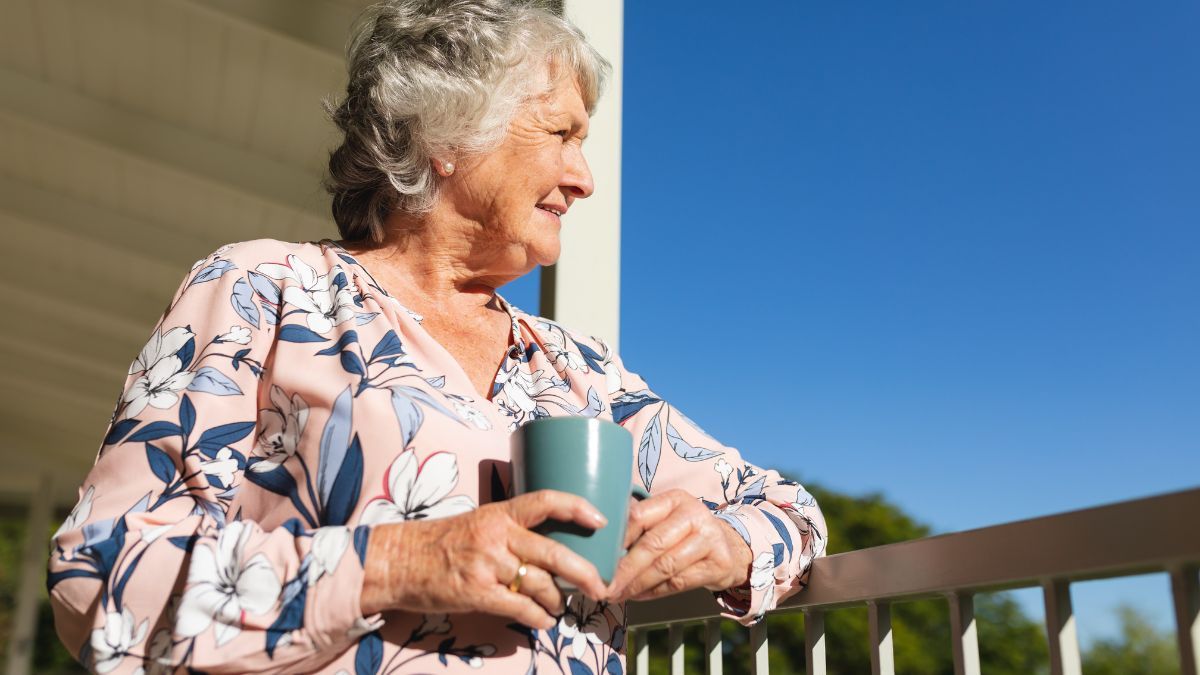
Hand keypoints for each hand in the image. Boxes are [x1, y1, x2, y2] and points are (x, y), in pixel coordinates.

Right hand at [361, 490, 608, 628]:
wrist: (399, 561)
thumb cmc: (441, 543)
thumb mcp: (478, 523)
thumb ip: (512, 531)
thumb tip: (552, 549)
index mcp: (499, 513)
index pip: (545, 501)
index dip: (577, 507)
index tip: (601, 520)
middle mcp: (496, 535)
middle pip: (553, 552)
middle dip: (584, 572)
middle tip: (601, 586)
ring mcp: (487, 565)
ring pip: (540, 584)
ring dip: (556, 600)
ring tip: (560, 606)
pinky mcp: (477, 593)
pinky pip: (520, 608)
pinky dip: (538, 618)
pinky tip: (544, 622)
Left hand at [607, 489, 752, 602]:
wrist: (729, 547)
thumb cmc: (686, 533)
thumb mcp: (666, 518)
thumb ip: (640, 523)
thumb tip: (601, 540)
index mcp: (675, 499)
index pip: (640, 516)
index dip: (618, 539)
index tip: (599, 557)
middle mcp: (694, 514)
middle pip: (653, 544)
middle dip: (625, 569)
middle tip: (606, 586)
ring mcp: (710, 538)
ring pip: (666, 566)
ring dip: (638, 584)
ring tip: (618, 594)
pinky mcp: (719, 562)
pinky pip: (679, 582)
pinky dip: (655, 592)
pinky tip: (639, 596)